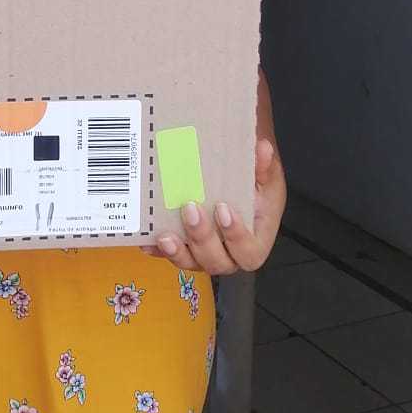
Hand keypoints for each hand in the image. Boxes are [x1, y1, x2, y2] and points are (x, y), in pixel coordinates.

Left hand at [143, 138, 284, 274]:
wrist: (239, 179)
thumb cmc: (255, 181)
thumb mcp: (264, 172)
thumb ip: (264, 166)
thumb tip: (263, 149)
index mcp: (255, 238)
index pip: (249, 251)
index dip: (237, 237)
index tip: (223, 209)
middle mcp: (229, 252)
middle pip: (217, 262)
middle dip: (202, 238)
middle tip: (190, 209)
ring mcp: (205, 252)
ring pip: (191, 262)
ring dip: (177, 252)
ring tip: (165, 236)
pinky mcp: (184, 248)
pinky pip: (169, 255)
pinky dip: (157, 249)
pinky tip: (147, 240)